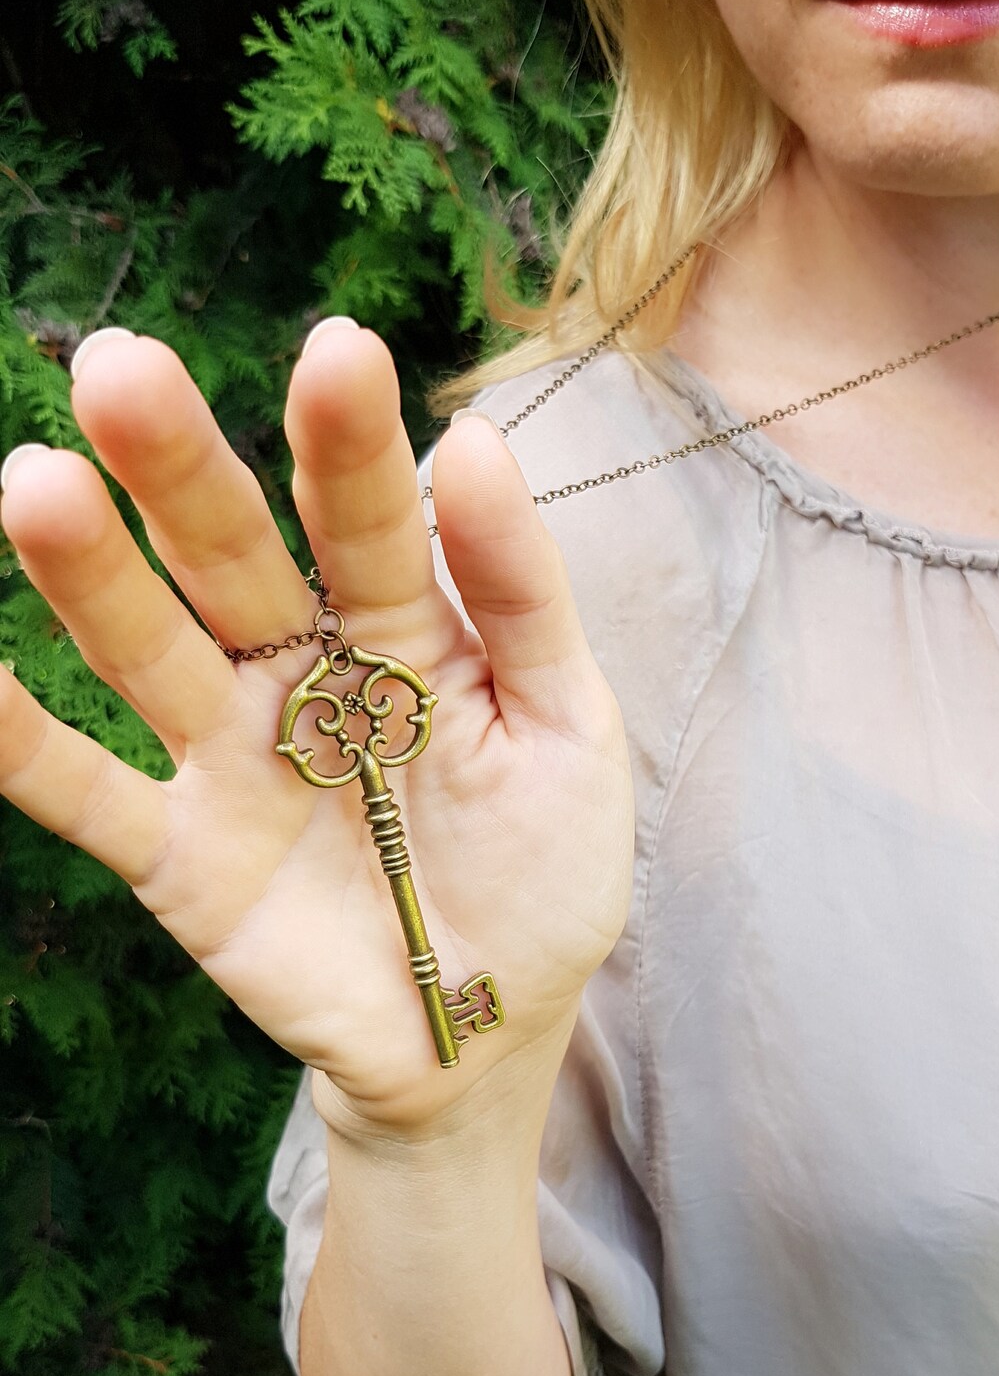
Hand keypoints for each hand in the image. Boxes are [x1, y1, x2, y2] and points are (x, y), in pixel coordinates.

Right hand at [0, 324, 633, 1134]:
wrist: (484, 1025)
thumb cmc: (545, 865)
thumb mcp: (568, 727)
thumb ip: (521, 596)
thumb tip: (475, 438)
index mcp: (399, 628)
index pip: (367, 521)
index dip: (349, 444)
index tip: (336, 351)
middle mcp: (297, 671)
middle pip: (231, 558)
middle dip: (182, 471)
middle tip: (121, 370)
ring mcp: (227, 757)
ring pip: (146, 650)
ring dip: (89, 577)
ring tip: (36, 485)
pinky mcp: (177, 854)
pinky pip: (85, 790)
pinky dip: (20, 741)